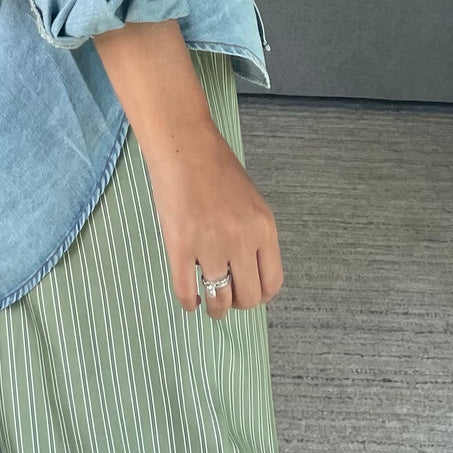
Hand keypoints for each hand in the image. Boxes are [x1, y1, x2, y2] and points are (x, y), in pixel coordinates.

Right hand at [142, 121, 284, 319]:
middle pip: (248, 297)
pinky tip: (191, 300)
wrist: (183, 143)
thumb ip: (254, 234)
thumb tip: (250, 271)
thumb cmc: (216, 166)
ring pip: (219, 300)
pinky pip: (186, 290)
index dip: (260, 294)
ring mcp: (210, 244)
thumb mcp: (251, 201)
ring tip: (210, 302)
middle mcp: (241, 240)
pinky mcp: (180, 246)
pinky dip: (189, 302)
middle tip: (228, 297)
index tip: (249, 292)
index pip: (272, 283)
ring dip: (215, 308)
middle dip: (238, 303)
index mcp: (264, 228)